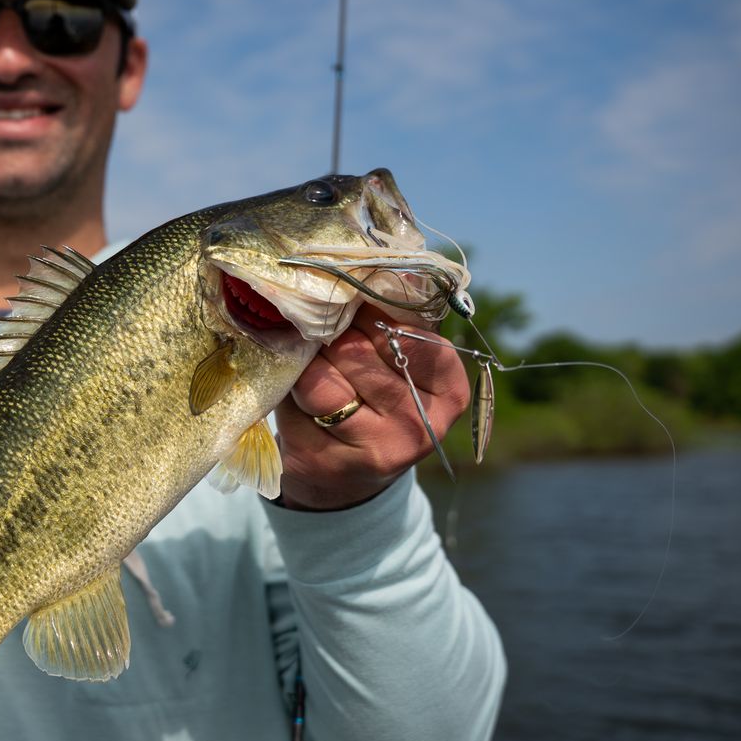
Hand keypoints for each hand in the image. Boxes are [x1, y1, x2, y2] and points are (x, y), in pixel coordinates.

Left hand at [274, 306, 470, 510]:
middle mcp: (420, 424)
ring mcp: (376, 448)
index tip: (353, 306)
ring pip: (325, 374)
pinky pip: (300, 396)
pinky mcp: (330, 459)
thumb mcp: (396, 362)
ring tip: (312, 362)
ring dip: (309, 359)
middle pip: (359, 349)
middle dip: (333, 333)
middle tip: (322, 332)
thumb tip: (385, 266)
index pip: (408, 333)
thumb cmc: (371, 400)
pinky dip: (291, 383)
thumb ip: (395, 321)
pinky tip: (298, 390)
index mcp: (448, 390)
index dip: (371, 312)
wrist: (342, 474)